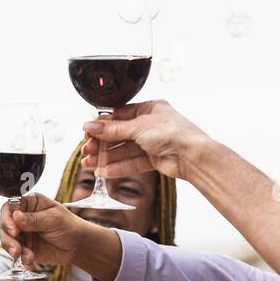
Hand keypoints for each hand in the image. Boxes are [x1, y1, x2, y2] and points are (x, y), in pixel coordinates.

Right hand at [0, 193, 92, 268]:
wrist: (78, 246)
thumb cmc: (69, 226)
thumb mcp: (54, 219)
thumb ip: (34, 219)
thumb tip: (15, 216)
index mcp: (30, 204)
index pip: (9, 207)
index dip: (7, 218)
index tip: (13, 231)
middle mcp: (22, 218)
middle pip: (5, 225)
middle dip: (8, 239)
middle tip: (16, 249)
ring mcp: (23, 233)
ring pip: (8, 241)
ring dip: (14, 250)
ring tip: (27, 256)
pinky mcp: (25, 248)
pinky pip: (17, 254)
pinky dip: (22, 260)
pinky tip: (30, 263)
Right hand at [80, 100, 211, 181]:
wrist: (193, 155)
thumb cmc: (173, 133)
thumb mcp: (138, 127)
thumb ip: (113, 129)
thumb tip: (90, 126)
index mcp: (149, 109)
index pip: (119, 116)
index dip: (102, 125)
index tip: (87, 132)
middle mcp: (150, 125)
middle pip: (119, 135)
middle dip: (102, 144)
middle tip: (87, 150)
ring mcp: (152, 143)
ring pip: (124, 150)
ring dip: (106, 157)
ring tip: (89, 164)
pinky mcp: (154, 159)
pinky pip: (132, 163)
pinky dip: (118, 167)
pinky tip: (104, 171)